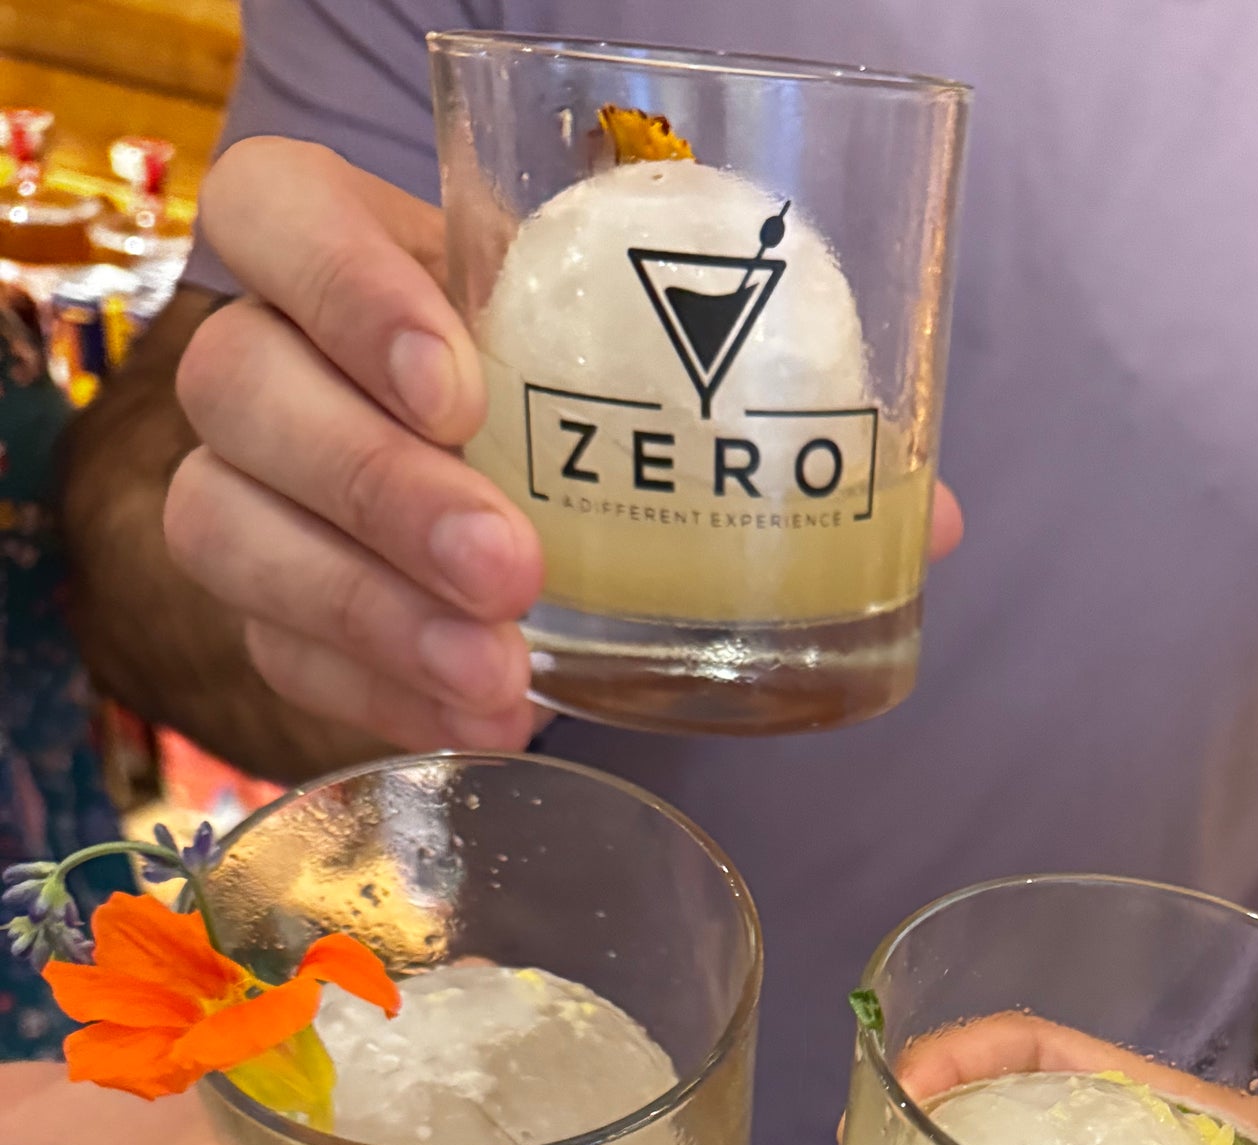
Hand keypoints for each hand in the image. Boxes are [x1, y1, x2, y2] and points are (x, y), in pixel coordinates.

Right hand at [166, 141, 963, 755]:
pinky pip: (277, 652)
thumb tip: (931, 515)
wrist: (493, 514)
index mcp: (351, 249)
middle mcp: (269, 357)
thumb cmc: (578, 406)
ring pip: (227, 527)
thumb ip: (766, 411)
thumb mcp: (652, 375)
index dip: (340, 286)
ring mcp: (248, 491)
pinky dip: (379, 691)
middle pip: (242, 385)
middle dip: (375, 483)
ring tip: (502, 671)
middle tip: (513, 566)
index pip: (271, 214)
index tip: (461, 382)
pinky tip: (480, 717)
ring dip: (366, 607)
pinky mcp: (266, 612)